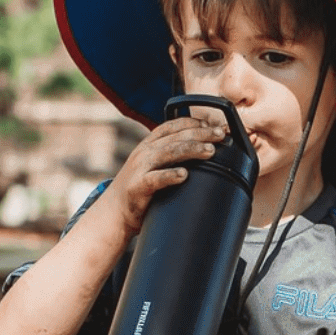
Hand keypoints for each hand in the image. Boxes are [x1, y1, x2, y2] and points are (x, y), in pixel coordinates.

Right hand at [102, 116, 227, 237]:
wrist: (114, 211)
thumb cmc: (141, 188)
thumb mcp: (153, 166)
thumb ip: (171, 157)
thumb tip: (205, 152)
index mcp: (149, 144)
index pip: (172, 126)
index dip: (192, 122)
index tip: (212, 124)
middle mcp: (144, 152)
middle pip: (175, 137)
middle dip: (200, 133)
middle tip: (221, 135)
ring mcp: (140, 168)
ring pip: (168, 153)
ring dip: (191, 149)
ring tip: (210, 150)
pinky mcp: (138, 186)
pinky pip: (155, 179)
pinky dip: (170, 175)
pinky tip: (184, 175)